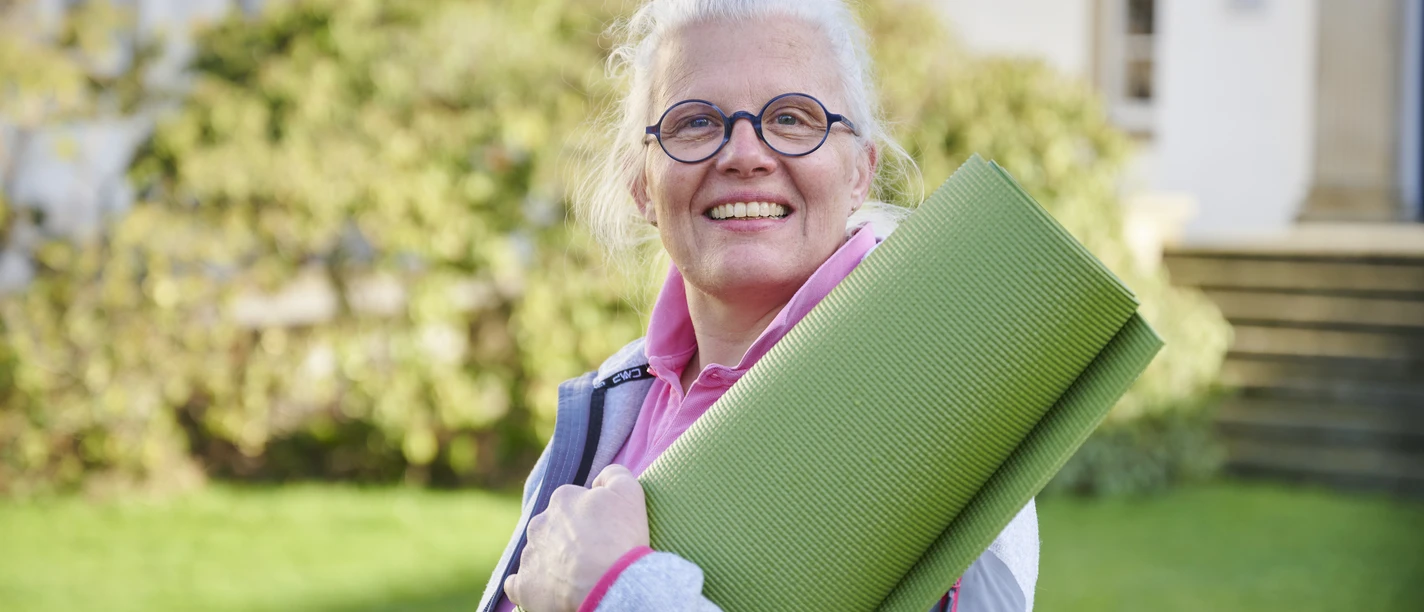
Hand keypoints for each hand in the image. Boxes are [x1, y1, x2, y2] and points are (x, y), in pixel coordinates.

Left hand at [504, 464, 649, 611]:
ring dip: (553, 562)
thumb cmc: (620, 539)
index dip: (591, 519)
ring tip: (578, 577)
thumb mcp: (630, 492)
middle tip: (592, 556)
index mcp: (561, 499)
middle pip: (553, 529)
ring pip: (539, 555)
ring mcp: (529, 555)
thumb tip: (598, 480)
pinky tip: (545, 589)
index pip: (573, 504)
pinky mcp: (523, 585)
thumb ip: (614, 474)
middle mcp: (539, 524)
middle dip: (568, 539)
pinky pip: (518, 583)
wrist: (609, 585)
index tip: (604, 534)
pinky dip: (530, 585)